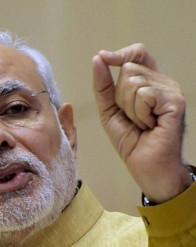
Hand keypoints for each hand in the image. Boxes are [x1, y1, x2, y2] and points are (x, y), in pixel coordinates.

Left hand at [92, 43, 190, 202]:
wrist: (145, 166)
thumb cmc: (131, 140)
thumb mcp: (110, 110)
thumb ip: (103, 85)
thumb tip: (98, 58)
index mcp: (149, 82)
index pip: (138, 53)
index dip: (121, 53)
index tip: (103, 57)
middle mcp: (162, 82)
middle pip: (129, 69)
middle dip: (120, 97)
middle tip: (133, 117)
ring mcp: (171, 90)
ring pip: (133, 82)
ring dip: (129, 108)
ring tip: (142, 123)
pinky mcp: (175, 101)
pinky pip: (144, 94)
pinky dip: (139, 113)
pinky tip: (150, 125)